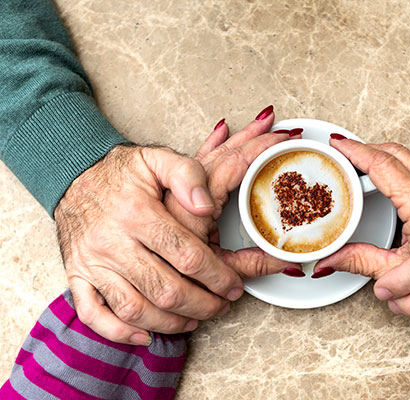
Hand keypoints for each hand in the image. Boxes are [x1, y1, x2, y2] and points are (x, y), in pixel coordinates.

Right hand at [54, 106, 298, 344]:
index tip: (233, 286)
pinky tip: (146, 336)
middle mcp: (112, 242)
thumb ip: (188, 175)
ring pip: (135, 309)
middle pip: (166, 289)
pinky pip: (93, 314)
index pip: (187, 255)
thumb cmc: (123, 171)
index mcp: (136, 213)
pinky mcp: (77, 275)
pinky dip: (119, 332)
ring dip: (170, 323)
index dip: (217, 276)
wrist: (73, 174)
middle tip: (221, 306)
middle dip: (202, 305)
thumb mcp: (158, 159)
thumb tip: (206, 207)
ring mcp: (92, 263)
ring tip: (195, 320)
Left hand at [164, 113, 302, 280]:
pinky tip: (221, 132)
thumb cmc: (166, 270)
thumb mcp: (215, 271)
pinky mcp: (175, 192)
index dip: (262, 151)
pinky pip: (198, 161)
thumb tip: (288, 260)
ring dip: (239, 139)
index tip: (283, 141)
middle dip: (255, 139)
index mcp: (195, 205)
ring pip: (214, 155)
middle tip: (279, 128)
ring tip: (260, 124)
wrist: (131, 269)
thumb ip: (251, 264)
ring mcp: (179, 190)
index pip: (236, 165)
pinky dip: (215, 146)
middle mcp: (185, 192)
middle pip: (226, 155)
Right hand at [314, 137, 409, 279]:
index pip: (385, 168)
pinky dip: (400, 167)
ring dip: (384, 156)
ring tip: (361, 160)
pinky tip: (387, 175)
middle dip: (368, 148)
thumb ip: (359, 261)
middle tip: (345, 150)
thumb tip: (328, 259)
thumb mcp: (395, 274)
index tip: (340, 146)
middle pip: (399, 155)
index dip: (359, 153)